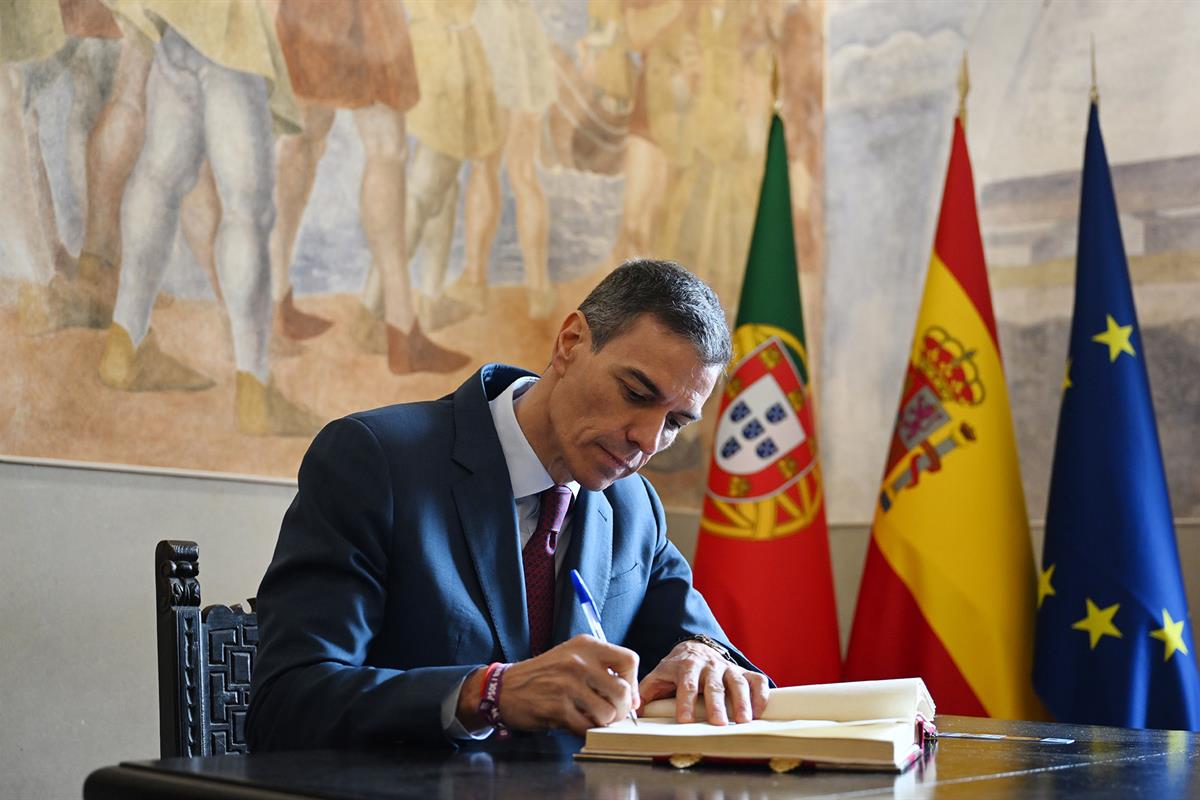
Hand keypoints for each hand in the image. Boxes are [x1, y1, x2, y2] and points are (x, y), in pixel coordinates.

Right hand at [457, 635, 639, 735]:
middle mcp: (579, 662)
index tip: (627, 695)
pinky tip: (577, 724)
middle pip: (623, 691)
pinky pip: (587, 727)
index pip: (629, 660)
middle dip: (621, 709)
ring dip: (603, 722)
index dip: (633, 682)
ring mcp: (568, 685)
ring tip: (591, 719)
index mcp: (586, 645)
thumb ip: (601, 668)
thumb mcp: (572, 656)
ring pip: (608, 713)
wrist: (505, 687)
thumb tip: (631, 695)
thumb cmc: (543, 675)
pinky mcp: (558, 708)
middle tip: (612, 714)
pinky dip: (586, 731)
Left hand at [638, 640, 768, 724]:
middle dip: (716, 704)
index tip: (685, 720)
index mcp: (685, 666)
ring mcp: (727, 668)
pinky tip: (760, 711)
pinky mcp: (743, 672)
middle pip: (713, 685)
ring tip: (743, 721)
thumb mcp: (658, 676)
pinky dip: (760, 694)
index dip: (685, 702)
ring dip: (741, 701)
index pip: (685, 684)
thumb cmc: (675, 670)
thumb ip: (645, 692)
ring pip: (736, 682)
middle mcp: (708, 666)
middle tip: (718, 723)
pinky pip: (756, 680)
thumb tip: (634, 711)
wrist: (694, 649)